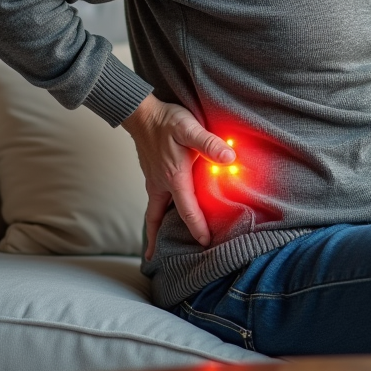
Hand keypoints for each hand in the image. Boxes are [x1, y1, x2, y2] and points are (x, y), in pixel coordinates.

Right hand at [120, 95, 235, 260]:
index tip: (205, 243)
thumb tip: (229, 157)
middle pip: (158, 219)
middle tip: (160, 258)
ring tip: (157, 245)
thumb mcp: (190, 128)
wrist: (141, 112)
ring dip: (155, 227)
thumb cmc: (167, 120)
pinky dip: (155, 212)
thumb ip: (209, 143)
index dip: (197, 228)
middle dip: (160, 239)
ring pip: (153, 210)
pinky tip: (162, 211)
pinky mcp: (151, 174)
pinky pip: (153, 199)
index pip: (186, 210)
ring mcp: (153, 180)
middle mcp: (160, 184)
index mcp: (173, 178)